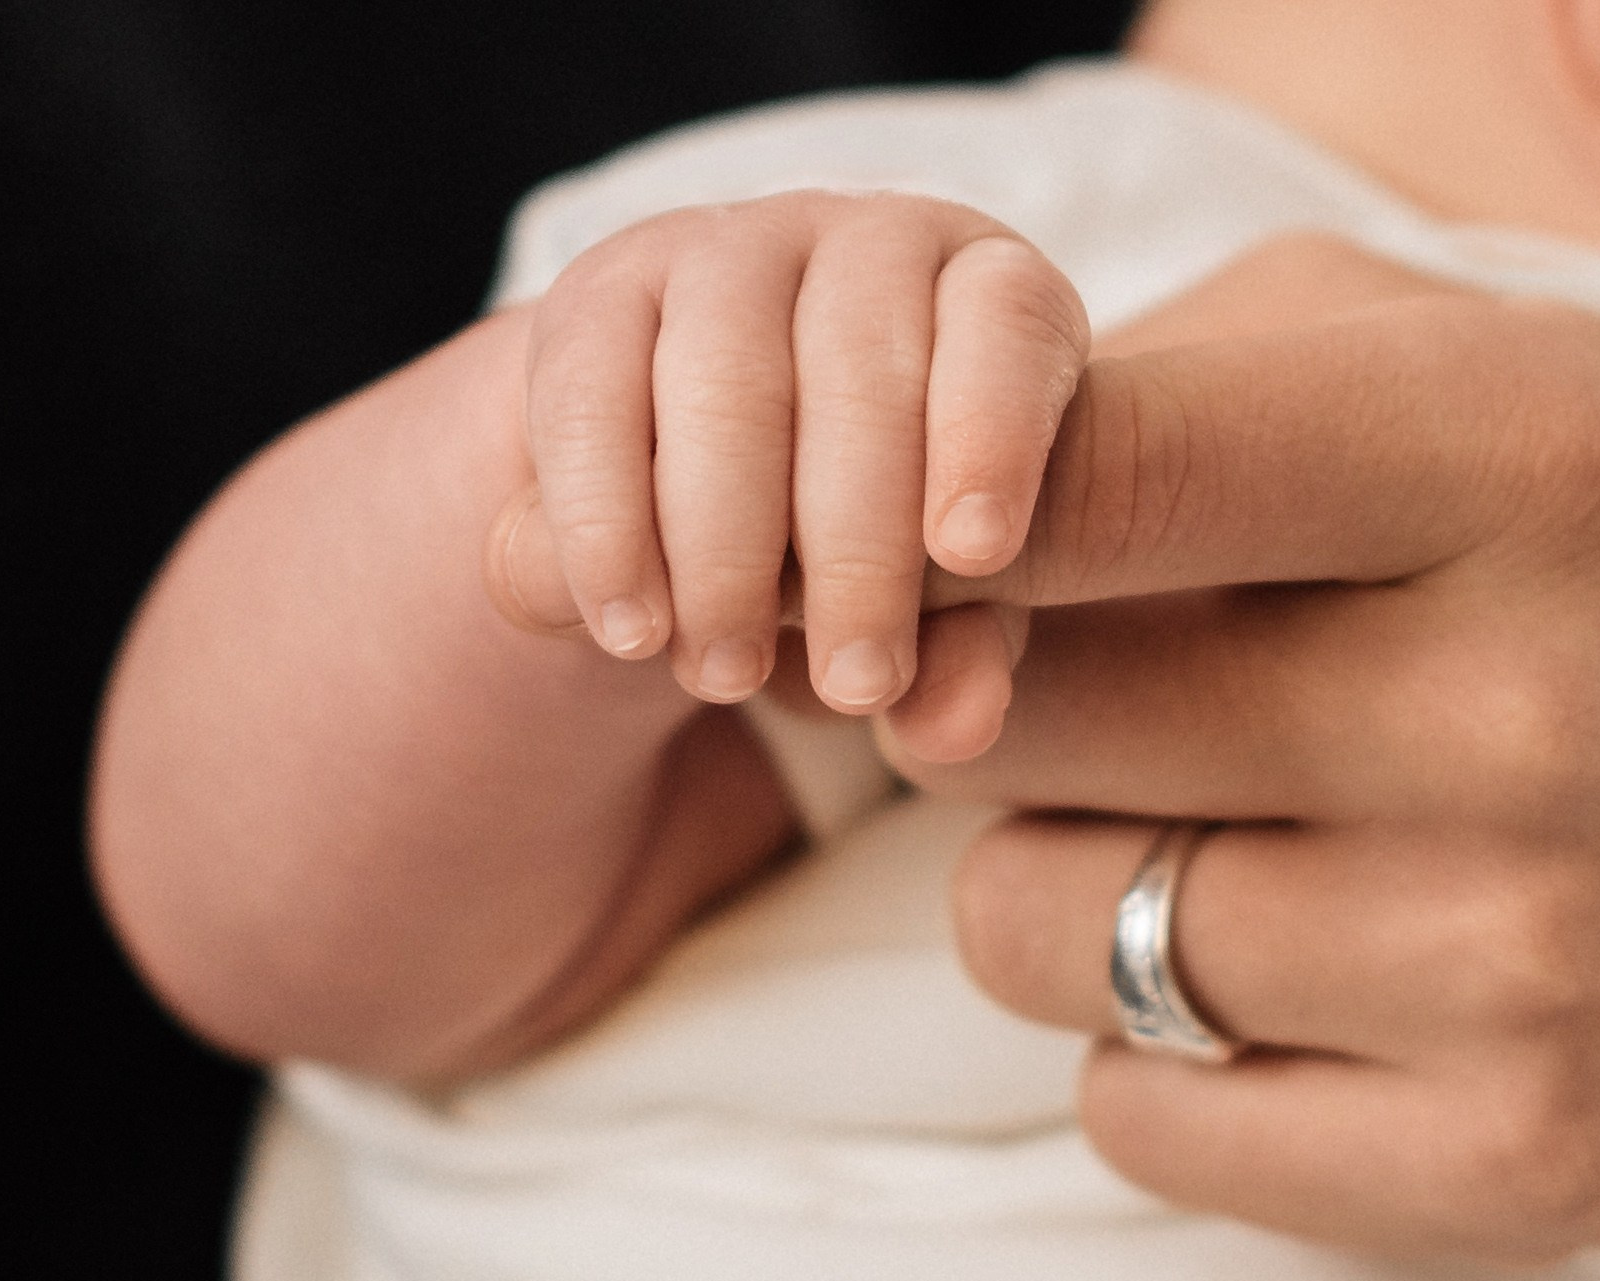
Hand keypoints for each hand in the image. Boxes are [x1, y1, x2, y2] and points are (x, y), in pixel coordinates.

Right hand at [489, 190, 1086, 757]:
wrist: (714, 478)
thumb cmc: (880, 532)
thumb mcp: (945, 600)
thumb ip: (968, 654)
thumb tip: (959, 724)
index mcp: (986, 284)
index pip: (1006, 328)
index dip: (991, 433)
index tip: (976, 554)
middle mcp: (861, 237)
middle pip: (862, 377)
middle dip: (857, 550)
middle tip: (856, 686)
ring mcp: (722, 249)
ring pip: (725, 388)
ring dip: (726, 551)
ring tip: (730, 677)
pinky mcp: (597, 292)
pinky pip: (593, 402)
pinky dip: (608, 530)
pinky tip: (633, 632)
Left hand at [899, 237, 1599, 1260]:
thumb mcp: (1471, 372)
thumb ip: (1179, 383)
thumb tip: (922, 523)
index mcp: (1511, 458)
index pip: (1093, 474)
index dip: (940, 524)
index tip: (930, 561)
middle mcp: (1522, 710)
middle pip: (999, 716)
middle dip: (997, 704)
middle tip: (1115, 699)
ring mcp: (1523, 962)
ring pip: (1025, 926)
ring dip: (1064, 883)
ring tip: (1229, 842)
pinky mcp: (1514, 1163)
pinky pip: (1127, 1115)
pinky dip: (1156, 1053)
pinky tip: (1293, 989)